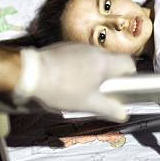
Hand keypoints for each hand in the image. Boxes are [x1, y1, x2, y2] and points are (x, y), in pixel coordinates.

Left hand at [15, 43, 135, 121]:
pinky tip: (66, 81)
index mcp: (103, 62)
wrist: (30, 74)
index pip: (129, 63)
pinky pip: (78, 56)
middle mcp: (93, 50)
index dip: (129, 76)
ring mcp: (77, 47)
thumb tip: (122, 113)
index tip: (123, 87)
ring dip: (92, 72)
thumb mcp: (88, 104)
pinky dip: (77, 67)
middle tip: (100, 93)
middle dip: (108, 77)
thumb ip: (109, 109)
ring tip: (80, 89)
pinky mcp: (63, 47)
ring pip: (94, 59)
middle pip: (110, 62)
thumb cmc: (60, 89)